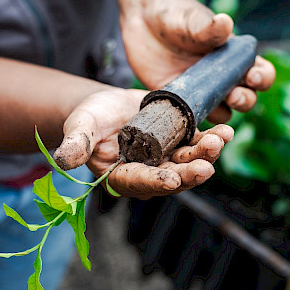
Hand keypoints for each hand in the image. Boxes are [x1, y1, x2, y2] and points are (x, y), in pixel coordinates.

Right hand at [53, 89, 232, 199]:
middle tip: (206, 165)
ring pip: (189, 161)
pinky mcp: (177, 143)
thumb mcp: (80, 127)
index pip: (139, 182)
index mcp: (122, 176)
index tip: (172, 179)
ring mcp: (165, 158)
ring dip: (205, 153)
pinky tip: (226, 130)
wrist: (107, 106)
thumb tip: (63, 160)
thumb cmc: (89, 119)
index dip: (156, 181)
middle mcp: (147, 172)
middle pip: (172, 177)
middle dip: (190, 172)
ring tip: (219, 140)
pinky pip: (196, 144)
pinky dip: (211, 138)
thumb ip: (76, 143)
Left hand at [118, 0, 274, 122]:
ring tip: (210, 107)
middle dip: (244, 100)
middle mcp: (221, 79)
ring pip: (221, 113)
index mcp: (233, 57)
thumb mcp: (189, 19)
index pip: (259, 72)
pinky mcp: (180, 102)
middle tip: (233, 96)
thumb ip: (206, 26)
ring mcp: (201, 93)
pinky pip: (192, 119)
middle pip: (245, 98)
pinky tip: (186, 116)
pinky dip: (192, 122)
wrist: (142, 23)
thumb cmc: (173, 15)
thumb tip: (224, 23)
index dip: (262, 78)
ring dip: (221, 115)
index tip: (252, 76)